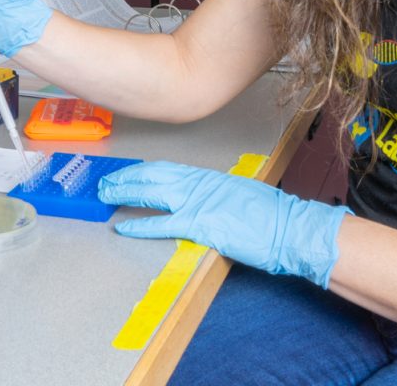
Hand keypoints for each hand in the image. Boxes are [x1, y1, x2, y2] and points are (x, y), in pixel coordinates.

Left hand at [98, 161, 351, 288]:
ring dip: (125, 192)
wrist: (291, 228)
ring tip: (106, 195)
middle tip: (105, 181)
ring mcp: (199, 202)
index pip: (167, 168)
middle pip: (153, 175)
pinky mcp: (201, 224)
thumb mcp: (241, 195)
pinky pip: (162, 223)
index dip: (142, 170)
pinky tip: (123, 227)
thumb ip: (218, 195)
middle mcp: (200, 183)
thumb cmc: (272, 217)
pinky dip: (140, 224)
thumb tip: (205, 200)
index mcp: (209, 177)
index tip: (126, 172)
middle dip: (126, 177)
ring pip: (152, 192)